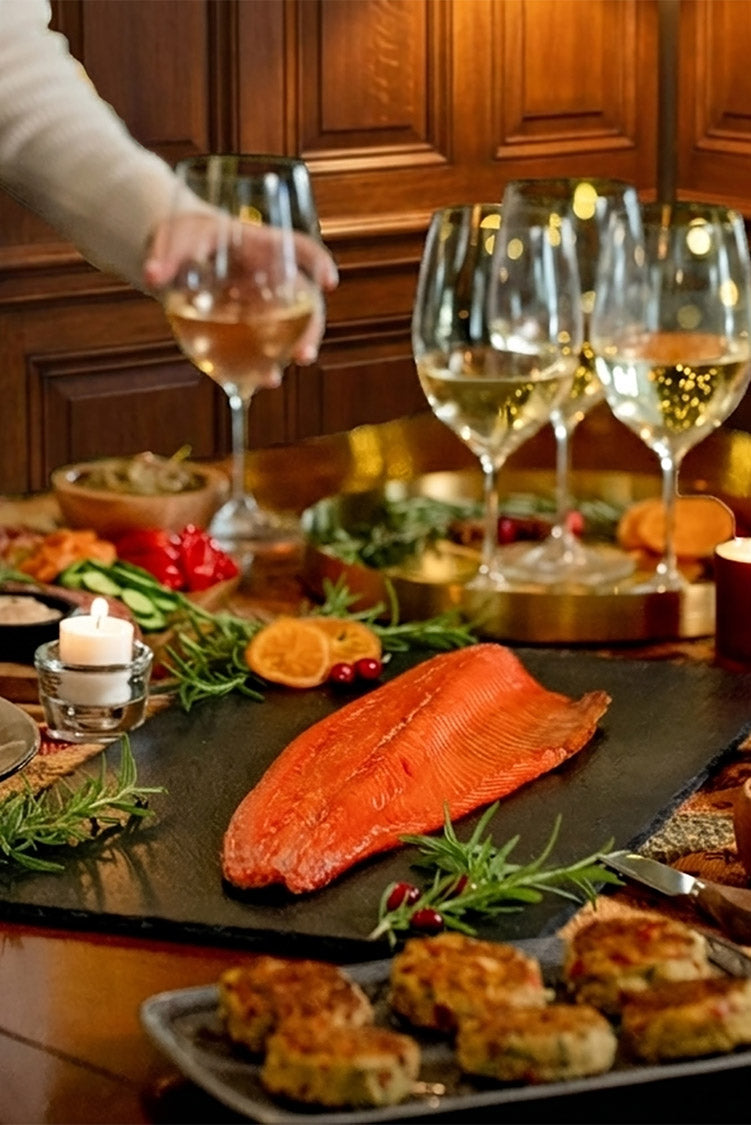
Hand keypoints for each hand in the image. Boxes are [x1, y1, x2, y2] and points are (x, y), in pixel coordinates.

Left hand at [143, 211, 338, 363]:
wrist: (175, 253)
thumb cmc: (182, 237)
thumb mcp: (173, 240)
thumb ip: (165, 257)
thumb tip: (153, 276)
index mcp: (261, 245)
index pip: (300, 248)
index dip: (319, 263)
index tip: (330, 282)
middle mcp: (270, 276)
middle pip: (305, 299)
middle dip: (309, 329)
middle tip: (304, 355)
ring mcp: (261, 301)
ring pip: (288, 329)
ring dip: (285, 355)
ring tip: (271, 379)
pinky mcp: (247, 323)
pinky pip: (262, 344)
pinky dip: (258, 364)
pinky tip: (252, 383)